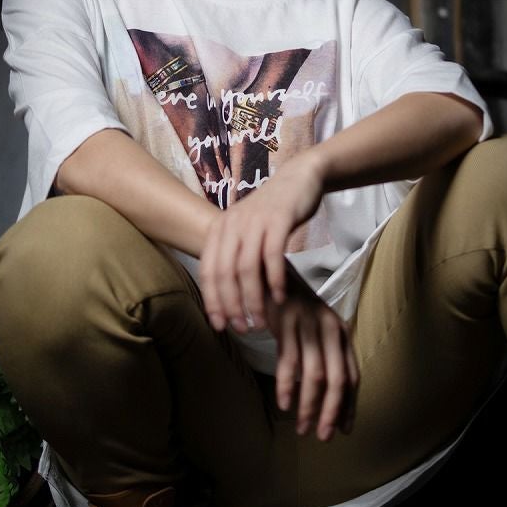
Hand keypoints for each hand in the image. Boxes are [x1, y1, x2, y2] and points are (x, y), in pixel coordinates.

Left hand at [198, 152, 324, 332]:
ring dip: (253, 299)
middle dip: (232, 306)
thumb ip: (237, 258)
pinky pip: (272, 255)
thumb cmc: (273, 212)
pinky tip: (279, 297)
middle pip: (224, 273)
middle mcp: (232, 224)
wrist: (299, 178)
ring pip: (246, 268)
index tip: (221, 325)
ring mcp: (254, 220)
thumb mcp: (247, 231)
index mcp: (220, 228)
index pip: (208, 272)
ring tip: (261, 320)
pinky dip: (274, 280)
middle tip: (244, 329)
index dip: (212, 302)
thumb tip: (229, 297)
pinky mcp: (278, 219)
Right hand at [265, 261, 358, 441]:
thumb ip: (325, 354)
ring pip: (314, 374)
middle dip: (332, 412)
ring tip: (302, 428)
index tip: (344, 429)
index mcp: (341, 332)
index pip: (352, 375)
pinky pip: (289, 361)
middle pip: (337, 379)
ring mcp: (309, 325)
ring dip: (309, 405)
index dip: (349, 405)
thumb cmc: (294, 307)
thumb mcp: (315, 328)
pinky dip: (287, 386)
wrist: (272, 270)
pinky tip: (284, 404)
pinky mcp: (287, 322)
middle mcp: (330, 328)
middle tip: (324, 436)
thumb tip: (330, 392)